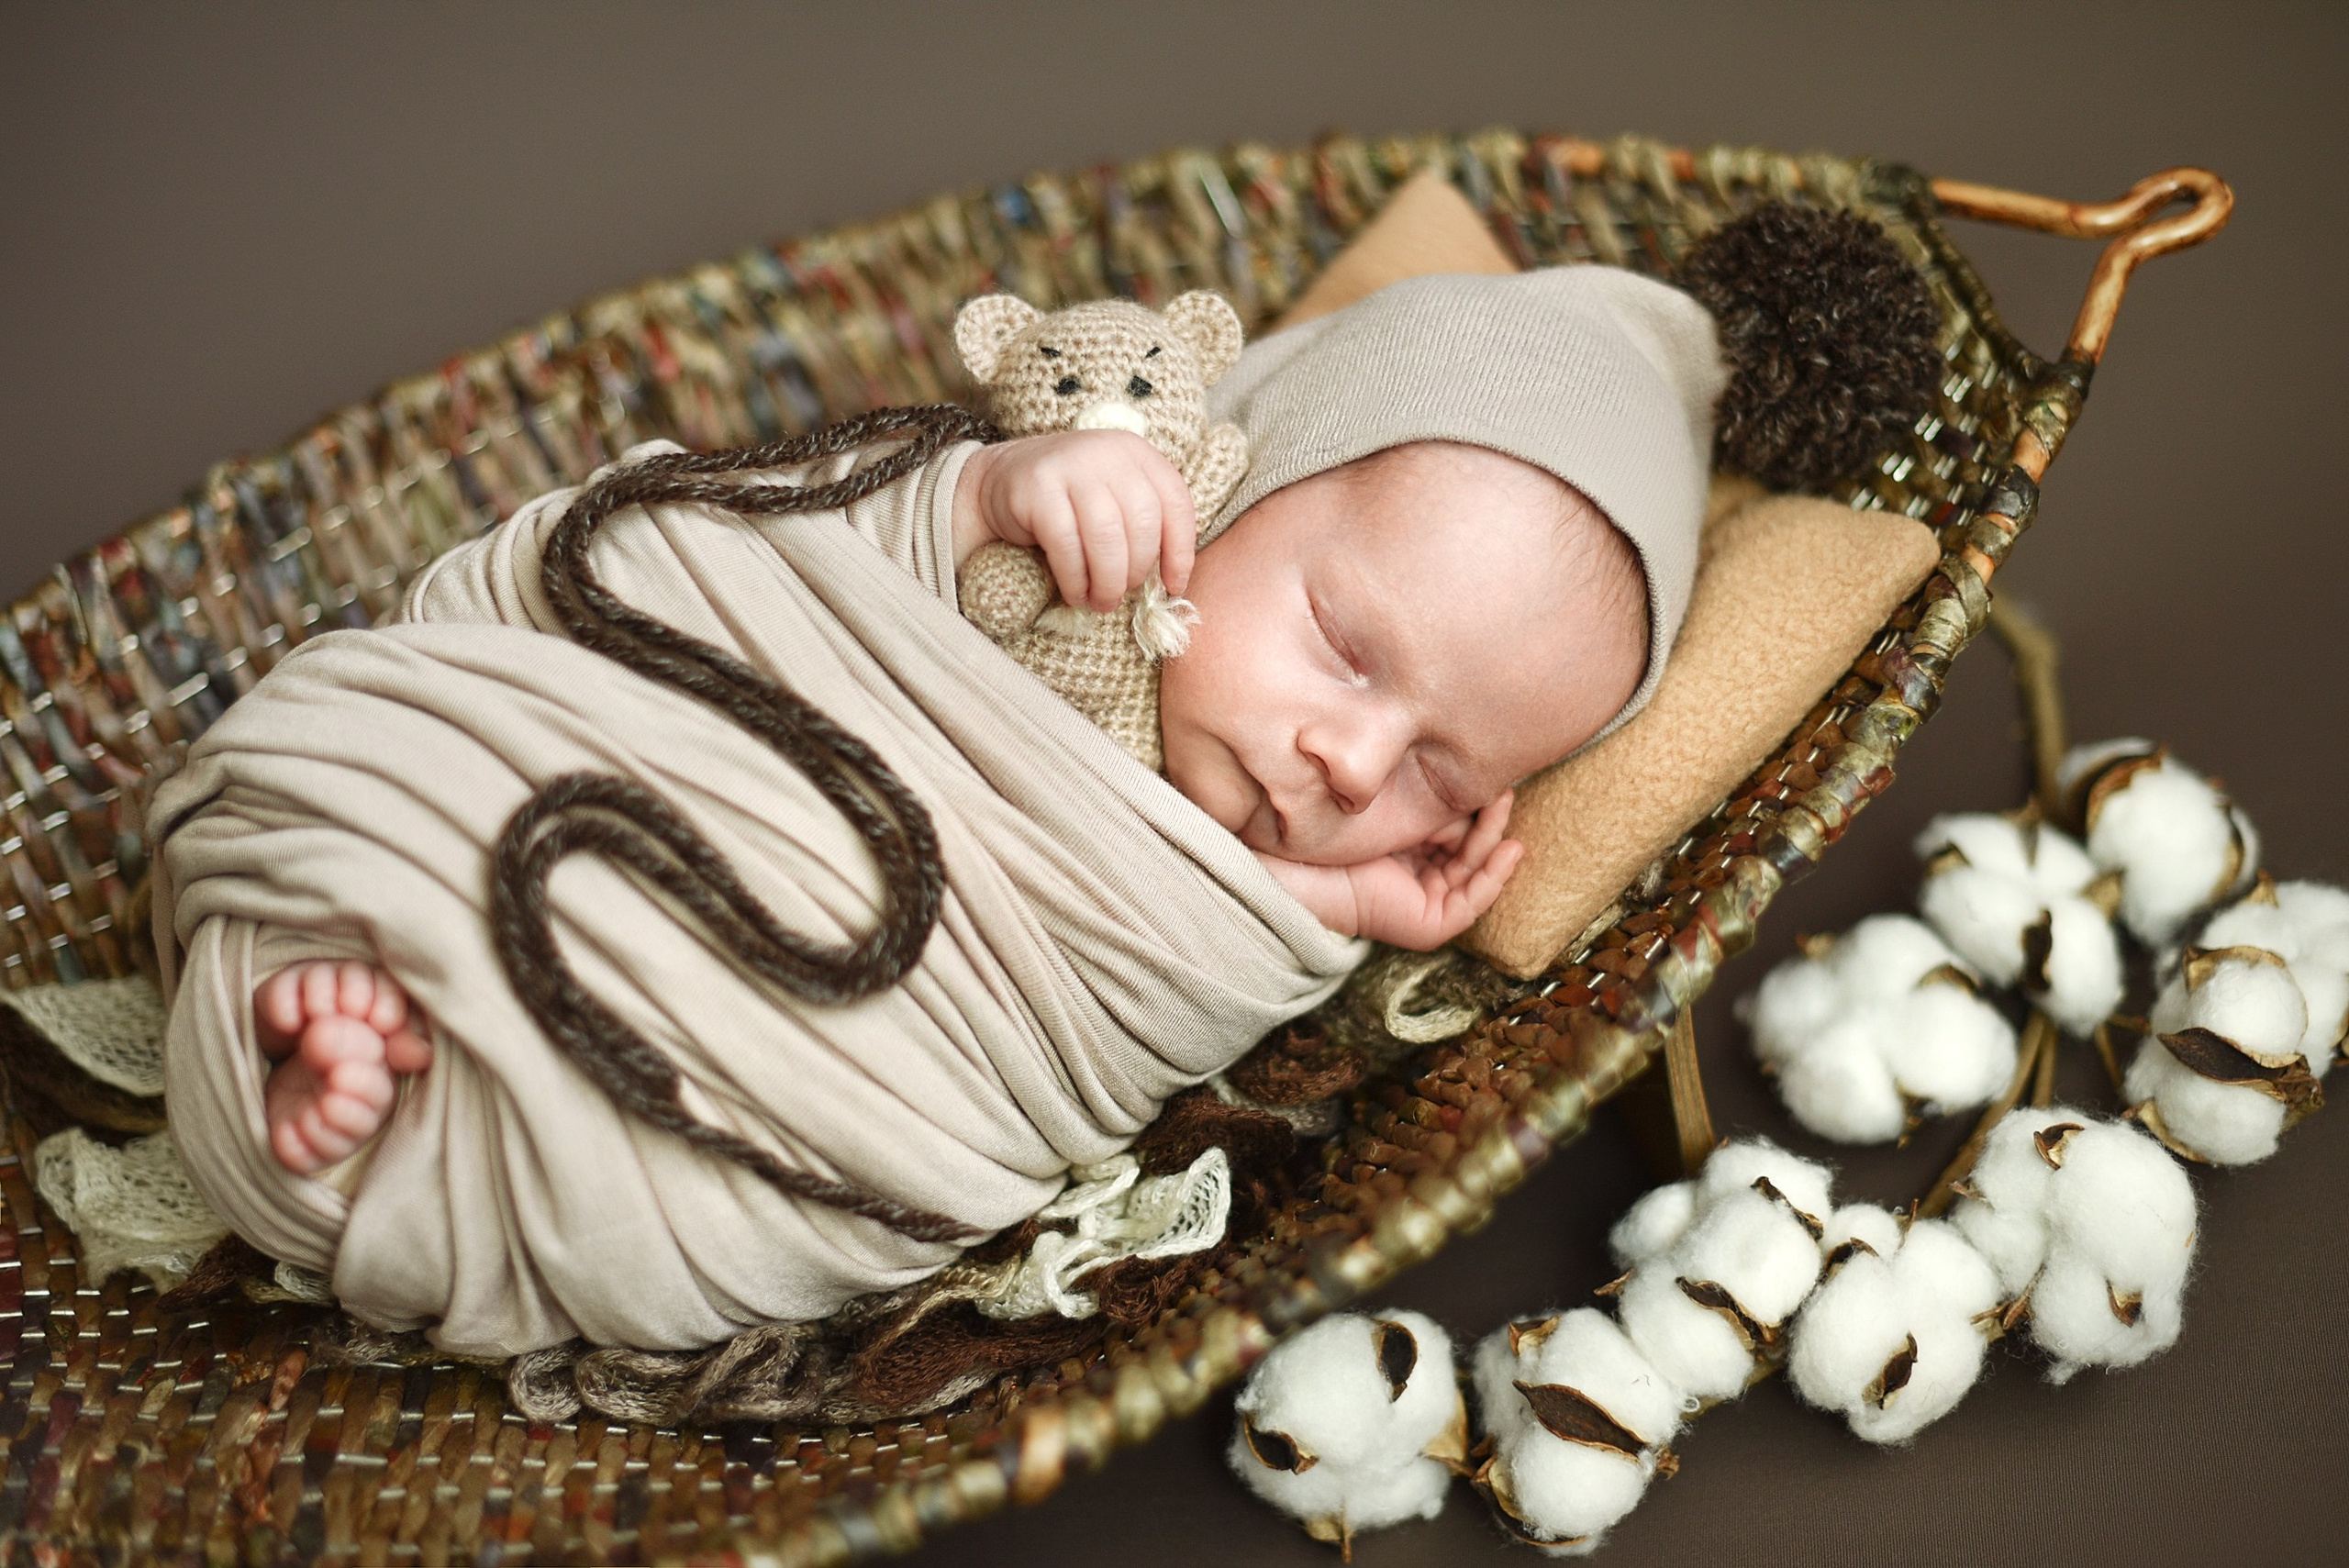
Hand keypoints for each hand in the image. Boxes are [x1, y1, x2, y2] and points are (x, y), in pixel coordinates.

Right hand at [951, 430, 1197, 611]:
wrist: (1001, 481)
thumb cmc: (1069, 502)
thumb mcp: (1114, 498)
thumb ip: (1143, 525)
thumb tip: (1172, 582)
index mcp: (1137, 453)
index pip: (1176, 503)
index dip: (1180, 552)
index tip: (1172, 586)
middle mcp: (1107, 452)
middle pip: (1142, 523)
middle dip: (1137, 571)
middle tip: (1121, 594)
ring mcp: (1070, 466)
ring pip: (1108, 537)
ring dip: (1108, 581)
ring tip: (1101, 601)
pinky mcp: (1037, 488)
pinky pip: (1067, 546)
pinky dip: (1075, 579)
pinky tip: (1075, 593)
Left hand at [1255, 792, 1524, 948]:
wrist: (1292, 870)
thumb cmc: (1318, 833)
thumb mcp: (1373, 802)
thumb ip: (1400, 783)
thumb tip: (1427, 732)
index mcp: (1400, 849)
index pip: (1448, 825)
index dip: (1467, 800)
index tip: (1483, 767)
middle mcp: (1414, 874)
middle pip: (1467, 844)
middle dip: (1487, 815)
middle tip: (1502, 782)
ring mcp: (1424, 901)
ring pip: (1475, 867)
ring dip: (1494, 835)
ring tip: (1505, 800)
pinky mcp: (1430, 925)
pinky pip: (1473, 899)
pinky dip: (1495, 875)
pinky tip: (1511, 846)